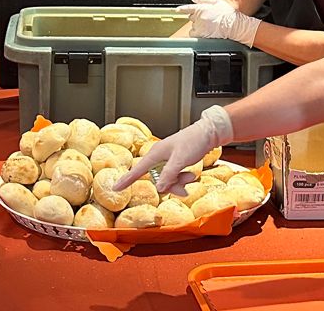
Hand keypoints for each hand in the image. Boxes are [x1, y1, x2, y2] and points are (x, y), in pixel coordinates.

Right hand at [113, 106, 234, 193]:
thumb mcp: (181, 160)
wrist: (208, 133)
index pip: (137, 170)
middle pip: (156, 179)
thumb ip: (169, 174)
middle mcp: (158, 156)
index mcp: (156, 154)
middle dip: (170, 185)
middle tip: (183, 189)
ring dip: (178, 182)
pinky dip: (181, 179)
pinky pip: (173, 176)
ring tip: (191, 176)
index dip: (126, 180)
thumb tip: (159, 188)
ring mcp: (166, 159)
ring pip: (166, 179)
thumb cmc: (194, 141)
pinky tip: (190, 175)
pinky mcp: (174, 161)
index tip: (115, 188)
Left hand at [178, 0, 260, 46]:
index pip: (188, 8)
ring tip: (208, 25)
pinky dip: (198, 34)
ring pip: (193, 27)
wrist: (234, 26)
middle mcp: (199, 18)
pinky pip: (194, 34)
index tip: (177, 10)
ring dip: (197, 26)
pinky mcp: (201, 35)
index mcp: (202, 8)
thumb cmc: (228, 14)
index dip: (181, 9)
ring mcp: (200, 27)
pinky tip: (206, 31)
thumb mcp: (216, 2)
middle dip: (196, 17)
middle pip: (191, 17)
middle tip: (206, 18)